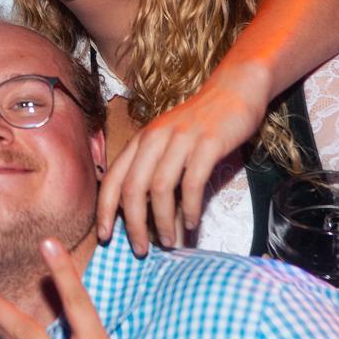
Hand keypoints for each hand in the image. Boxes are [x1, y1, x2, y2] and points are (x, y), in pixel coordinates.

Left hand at [96, 67, 269, 253]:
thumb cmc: (201, 122)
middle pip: (133, 188)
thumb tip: (147, 214)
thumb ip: (156, 170)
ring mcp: (181, 139)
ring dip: (163, 221)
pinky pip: (192, 182)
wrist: (234, 89)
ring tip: (170, 243)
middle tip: (141, 250)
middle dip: (134, 225)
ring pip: (160, 189)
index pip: (113, 179)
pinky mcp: (208, 143)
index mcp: (141, 140)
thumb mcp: (169, 141)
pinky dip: (190, 208)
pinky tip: (192, 223)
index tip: (104, 237)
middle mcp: (155, 138)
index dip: (105, 211)